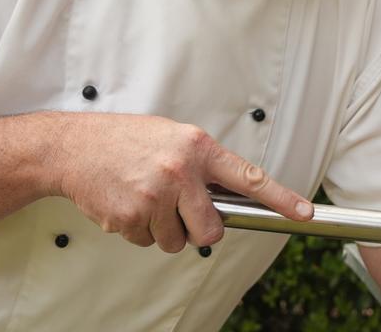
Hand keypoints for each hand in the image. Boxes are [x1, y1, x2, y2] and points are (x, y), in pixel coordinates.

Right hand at [49, 113, 311, 252]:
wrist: (74, 147)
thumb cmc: (127, 141)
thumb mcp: (174, 138)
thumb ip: (203, 165)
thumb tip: (229, 198)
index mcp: (198, 148)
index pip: (249, 177)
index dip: (281, 198)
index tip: (306, 213)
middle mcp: (180, 171)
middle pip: (212, 230)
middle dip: (200, 230)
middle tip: (182, 213)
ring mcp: (154, 196)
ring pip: (176, 242)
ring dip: (164, 230)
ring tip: (146, 199)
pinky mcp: (130, 216)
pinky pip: (147, 242)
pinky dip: (139, 231)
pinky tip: (127, 203)